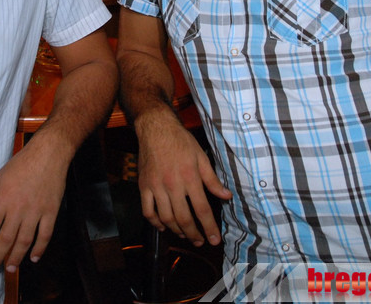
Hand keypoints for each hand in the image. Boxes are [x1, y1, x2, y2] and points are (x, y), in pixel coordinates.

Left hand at [0, 139, 68, 273]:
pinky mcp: (51, 211)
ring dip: (16, 257)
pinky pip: (45, 234)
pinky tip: (34, 258)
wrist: (49, 153)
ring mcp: (36, 211)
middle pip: (6, 238)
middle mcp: (18, 208)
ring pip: (24, 240)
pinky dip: (40, 248)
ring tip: (10, 269)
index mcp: (3, 199)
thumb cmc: (21, 164)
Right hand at [136, 112, 231, 246]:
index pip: (202, 210)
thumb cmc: (181, 141)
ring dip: (176, 231)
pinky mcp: (144, 186)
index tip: (214, 240)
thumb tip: (227, 196)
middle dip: (194, 234)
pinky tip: (163, 226)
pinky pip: (147, 211)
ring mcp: (156, 187)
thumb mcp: (201, 157)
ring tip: (185, 235)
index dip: (210, 228)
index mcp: (190, 178)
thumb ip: (212, 180)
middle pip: (184, 218)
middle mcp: (173, 185)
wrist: (156, 129)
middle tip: (200, 241)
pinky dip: (155, 222)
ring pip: (166, 218)